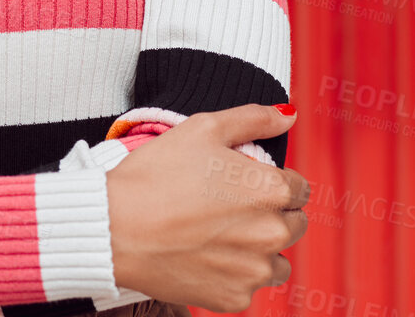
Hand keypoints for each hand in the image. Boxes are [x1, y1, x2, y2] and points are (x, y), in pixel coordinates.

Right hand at [104, 104, 309, 313]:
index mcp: (271, 189)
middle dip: (271, 214)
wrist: (115, 228)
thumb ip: (253, 119)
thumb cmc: (155, 174)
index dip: (273, 181)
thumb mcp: (203, 129)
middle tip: (228, 207)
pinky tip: (204, 256)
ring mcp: (254, 271)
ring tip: (218, 235)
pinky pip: (248, 287)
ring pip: (277, 261)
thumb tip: (288, 115)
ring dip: (259, 250)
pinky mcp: (235, 299)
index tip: (244, 184)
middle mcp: (272, 233)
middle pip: (294, 224)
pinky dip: (233, 276)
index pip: (299, 188)